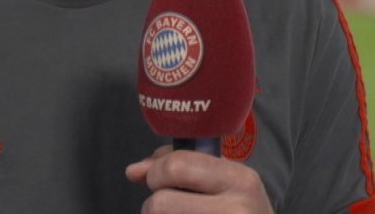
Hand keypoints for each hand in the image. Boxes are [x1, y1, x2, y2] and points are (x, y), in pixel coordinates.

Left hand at [126, 146, 273, 213]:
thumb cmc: (238, 209)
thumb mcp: (223, 181)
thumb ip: (178, 165)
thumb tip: (133, 171)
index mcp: (241, 180)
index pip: (176, 167)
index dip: (156, 173)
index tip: (159, 180)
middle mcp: (238, 211)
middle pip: (160, 203)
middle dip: (153, 204)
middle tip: (168, 208)